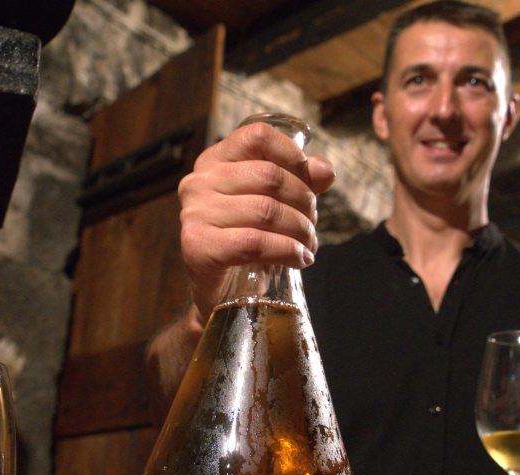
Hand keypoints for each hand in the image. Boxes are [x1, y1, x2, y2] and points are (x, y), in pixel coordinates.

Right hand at [178, 122, 335, 323]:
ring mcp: (194, 213)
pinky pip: (254, 243)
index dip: (292, 154)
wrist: (221, 293)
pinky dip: (286, 251)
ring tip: (309, 245)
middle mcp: (199, 182)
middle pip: (269, 176)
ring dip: (300, 230)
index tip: (312, 182)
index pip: (257, 136)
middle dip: (304, 202)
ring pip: (266, 210)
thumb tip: (325, 170)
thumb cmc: (248, 240)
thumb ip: (300, 181)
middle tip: (312, 226)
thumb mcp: (275, 204)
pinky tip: (300, 259)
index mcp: (215, 161)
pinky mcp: (198, 246)